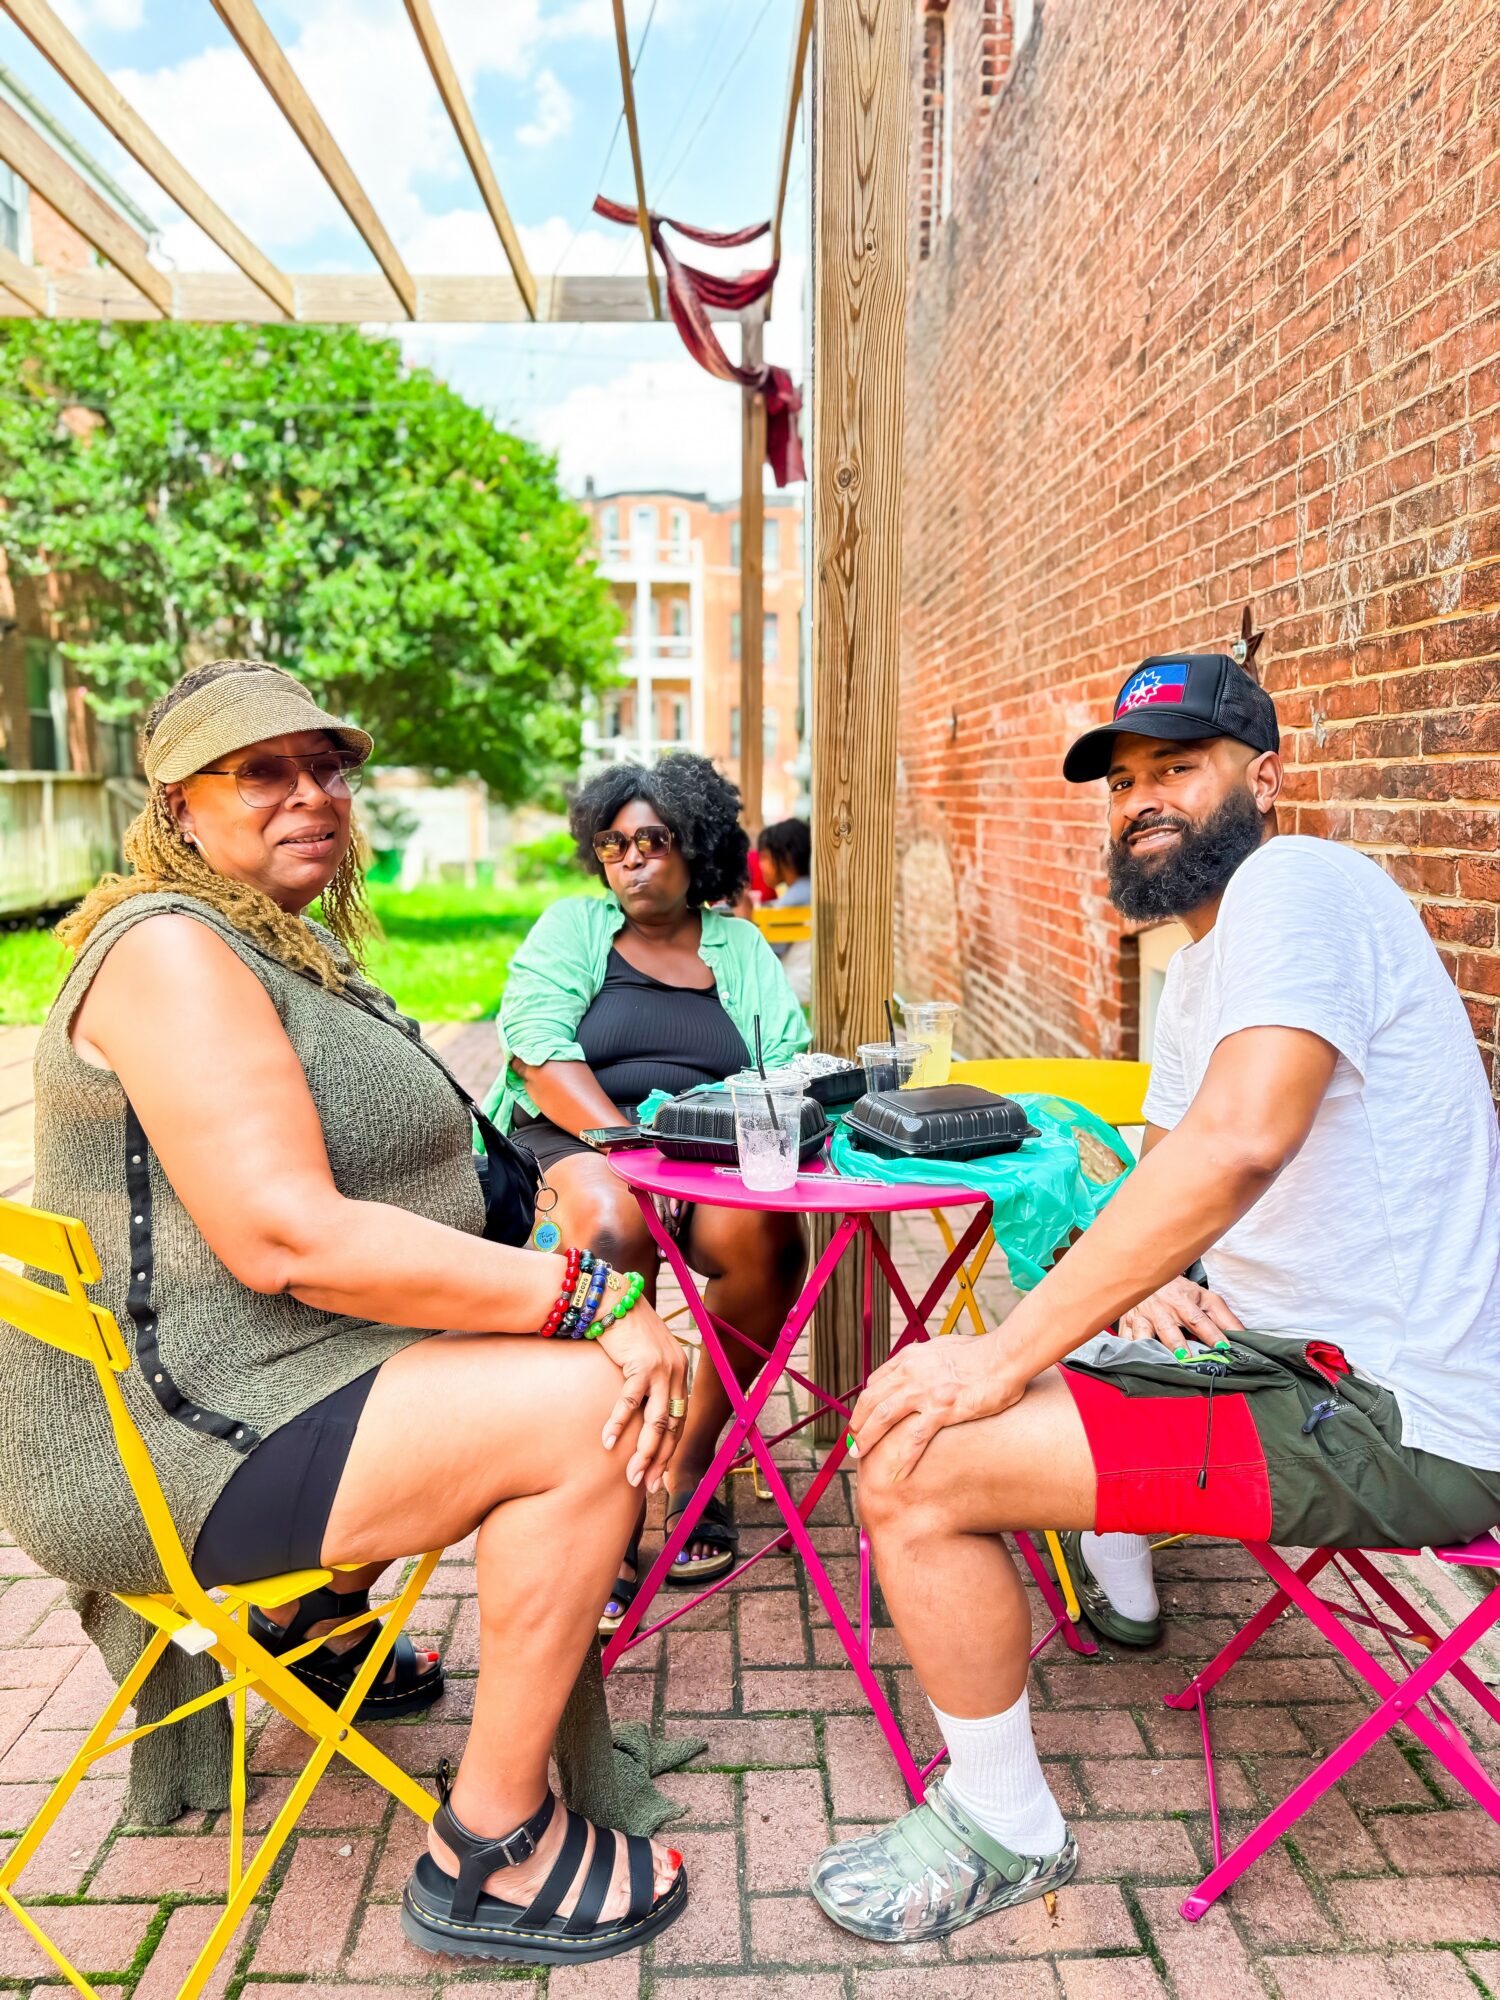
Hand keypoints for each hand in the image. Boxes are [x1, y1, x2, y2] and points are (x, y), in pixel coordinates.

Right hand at [596, 1299, 688, 1492]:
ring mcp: (661, 1369)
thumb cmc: (625, 1332)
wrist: (615, 1299)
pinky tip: (608, 1442)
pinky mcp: (641, 1364)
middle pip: (672, 1427)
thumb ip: (647, 1383)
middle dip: (659, 1461)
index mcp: (680, 1375)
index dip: (669, 1451)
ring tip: (630, 1475)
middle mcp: (677, 1373)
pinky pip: (630, 1401)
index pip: (679, 1421)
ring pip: (656, 1420)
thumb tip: (639, 1413)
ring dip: (643, 1451)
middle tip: (644, 1486)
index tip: (657, 1477)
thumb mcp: (643, 1359)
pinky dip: (619, 1424)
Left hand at [848, 1335, 1018, 1480]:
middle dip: (857, 1423)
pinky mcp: (942, 1409)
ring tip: (860, 1455)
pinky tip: (895, 1474)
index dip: (865, 1403)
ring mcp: (924, 1391)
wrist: (1005, 1355)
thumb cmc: (981, 1353)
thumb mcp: (943, 1348)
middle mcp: (911, 1372)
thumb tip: (920, 1369)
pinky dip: (902, 1458)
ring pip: (883, 1417)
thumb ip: (926, 1360)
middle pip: (871, 1400)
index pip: (875, 1382)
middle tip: (853, 1441)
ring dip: (867, 1438)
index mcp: (910, 1358)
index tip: (863, 1419)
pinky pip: (915, 1438)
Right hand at [1117, 1275, 1242, 1350]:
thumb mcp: (1205, 1298)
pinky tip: (1136, 1361)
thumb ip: (1224, 1317)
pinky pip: (1126, 1341)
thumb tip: (1243, 1335)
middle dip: (1178, 1346)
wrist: (1147, 1274)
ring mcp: (1141, 1317)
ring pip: (1144, 1336)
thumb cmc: (1179, 1291)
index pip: (1199, 1320)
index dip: (1212, 1335)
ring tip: (1159, 1363)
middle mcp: (1161, 1309)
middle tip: (1188, 1360)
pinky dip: (1130, 1352)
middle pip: (1169, 1331)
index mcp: (1182, 1302)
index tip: (1223, 1349)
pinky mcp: (1125, 1325)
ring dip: (1151, 1350)